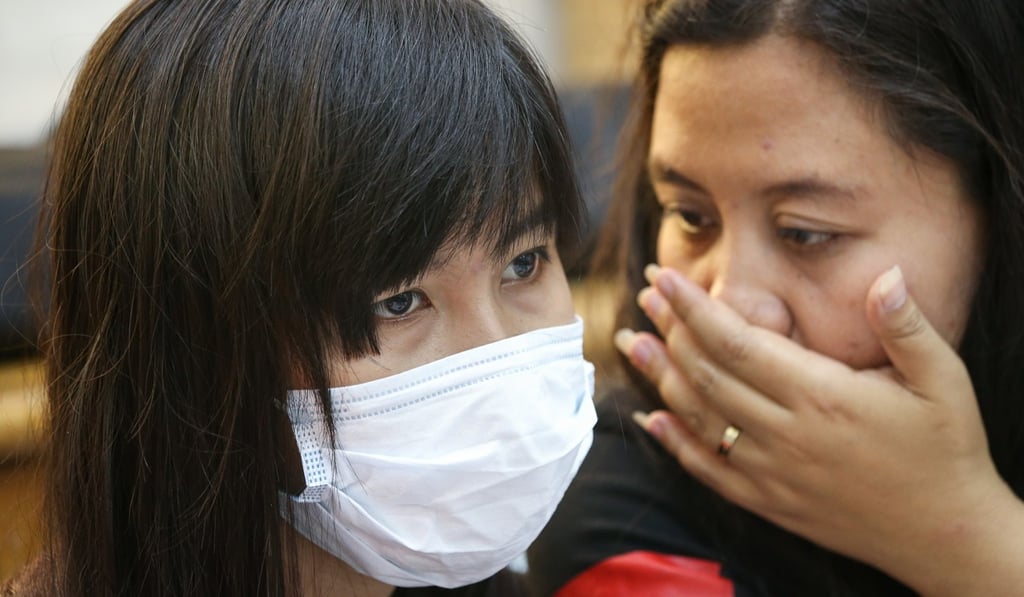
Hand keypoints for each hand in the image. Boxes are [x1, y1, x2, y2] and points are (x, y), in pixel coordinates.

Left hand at [614, 264, 1023, 595]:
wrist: (945, 533)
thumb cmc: (945, 449)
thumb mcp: (943, 381)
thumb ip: (907, 327)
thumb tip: (887, 275)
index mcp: (821, 396)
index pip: (738, 343)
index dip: (694, 308)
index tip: (666, 277)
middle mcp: (786, 434)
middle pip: (708, 375)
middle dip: (670, 329)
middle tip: (646, 295)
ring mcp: (772, 473)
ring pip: (699, 418)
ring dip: (661, 377)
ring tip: (633, 341)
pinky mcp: (769, 503)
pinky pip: (708, 471)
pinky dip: (675, 443)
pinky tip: (650, 418)